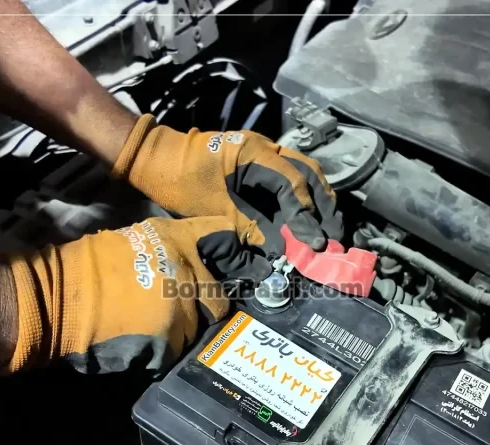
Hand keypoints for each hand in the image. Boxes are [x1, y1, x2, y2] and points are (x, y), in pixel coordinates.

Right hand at [7, 216, 270, 374]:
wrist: (58, 300)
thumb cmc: (86, 268)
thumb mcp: (134, 241)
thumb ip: (168, 252)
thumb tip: (191, 268)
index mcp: (174, 238)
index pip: (221, 235)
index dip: (232, 251)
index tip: (238, 264)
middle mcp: (186, 269)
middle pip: (219, 294)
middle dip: (209, 306)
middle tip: (190, 312)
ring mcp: (182, 307)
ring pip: (199, 326)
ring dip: (185, 331)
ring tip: (157, 330)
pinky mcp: (171, 340)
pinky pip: (179, 349)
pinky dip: (166, 351)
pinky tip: (145, 345)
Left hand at [112, 115, 342, 256]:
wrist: (155, 159)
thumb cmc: (180, 182)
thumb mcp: (216, 210)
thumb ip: (252, 228)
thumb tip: (282, 253)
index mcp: (255, 153)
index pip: (292, 184)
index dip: (305, 216)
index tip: (314, 243)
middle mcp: (266, 146)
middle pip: (308, 173)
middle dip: (323, 205)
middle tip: (334, 234)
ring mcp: (264, 151)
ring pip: (303, 172)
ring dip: (316, 200)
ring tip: (327, 227)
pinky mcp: (258, 161)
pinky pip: (288, 176)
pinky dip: (301, 196)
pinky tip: (307, 216)